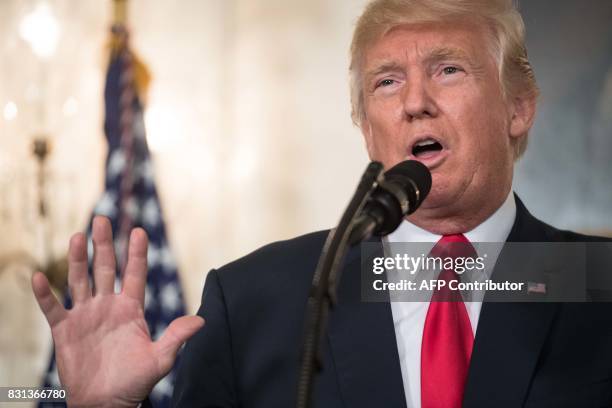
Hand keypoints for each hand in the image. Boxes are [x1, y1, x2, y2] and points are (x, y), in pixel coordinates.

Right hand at [32, 216, 204, 407]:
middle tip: (102, 219)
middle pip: (105, 269)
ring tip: (78, 236)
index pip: (135, 274)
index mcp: (131, 308)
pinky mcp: (65, 330)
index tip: (139, 231)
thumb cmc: (135, 383)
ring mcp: (85, 315)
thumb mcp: (160, 360)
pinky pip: (53, 307)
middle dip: (104, 245)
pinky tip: (39, 276)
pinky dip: (45, 294)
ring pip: (80, 280)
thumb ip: (176, 338)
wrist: (106, 403)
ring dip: (77, 259)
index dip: (137, 253)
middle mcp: (108, 305)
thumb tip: (202, 320)